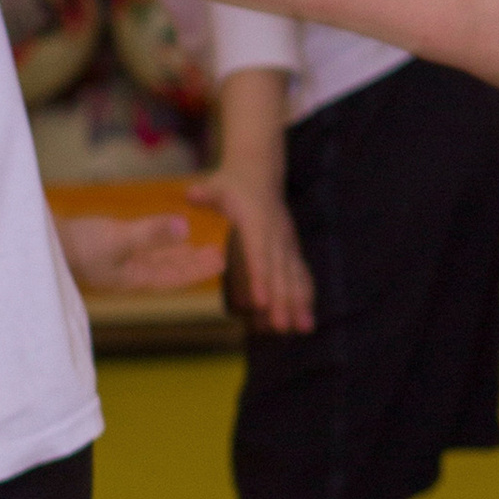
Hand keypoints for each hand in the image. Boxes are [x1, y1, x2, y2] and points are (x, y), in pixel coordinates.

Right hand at [56, 208, 225, 296]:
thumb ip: (151, 233)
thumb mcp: (118, 239)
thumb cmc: (78, 244)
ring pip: (158, 261)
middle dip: (193, 264)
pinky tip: (167, 237)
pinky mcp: (109, 249)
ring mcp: (117, 263)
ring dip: (180, 255)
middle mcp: (128, 274)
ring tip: (202, 249)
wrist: (40, 242)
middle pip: (169, 271)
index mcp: (133, 279)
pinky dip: (160, 245)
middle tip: (221, 255)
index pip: (173, 278)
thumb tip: (186, 228)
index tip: (222, 263)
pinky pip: (143, 250)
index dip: (197, 271)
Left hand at [195, 167, 316, 333]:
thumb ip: (205, 192)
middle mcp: (277, 235)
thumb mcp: (216, 184)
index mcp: (258, 222)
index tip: (259, 302)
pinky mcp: (290, 248)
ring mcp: (287, 242)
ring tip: (302, 328)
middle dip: (282, 300)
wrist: (261, 171)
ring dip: (298, 303)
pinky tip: (306, 318)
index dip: (259, 278)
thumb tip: (192, 194)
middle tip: (281, 326)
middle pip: (280, 271)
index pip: (259, 253)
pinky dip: (303, 296)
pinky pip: (300, 274)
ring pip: (294, 276)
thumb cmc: (233, 182)